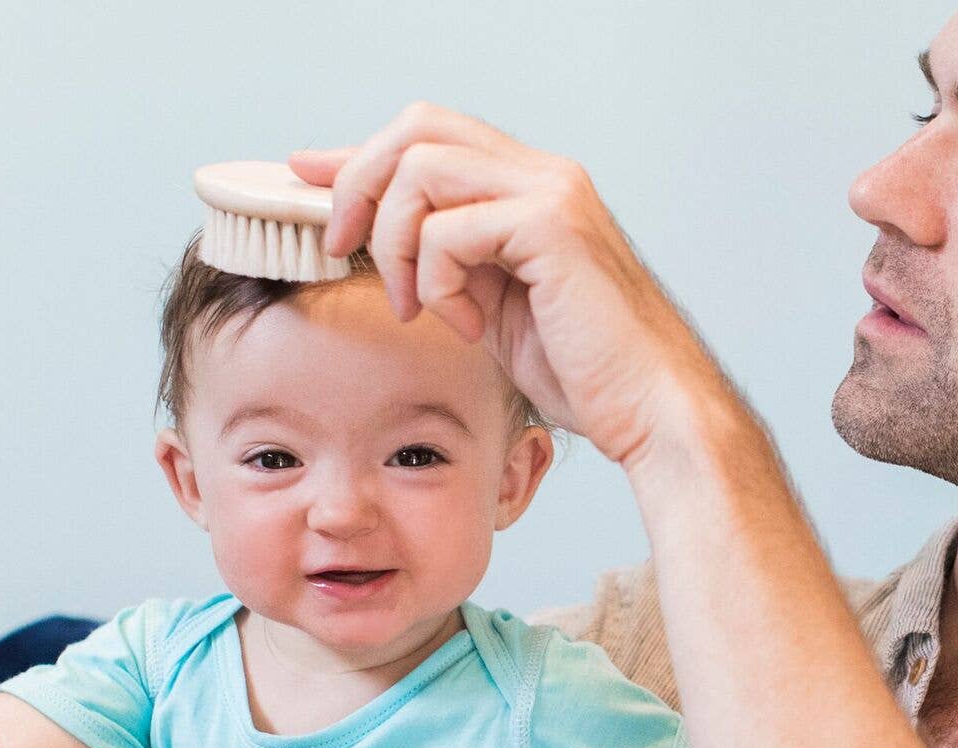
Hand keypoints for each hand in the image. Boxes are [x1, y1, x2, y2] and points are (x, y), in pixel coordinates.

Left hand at [290, 105, 722, 471]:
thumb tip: (387, 248)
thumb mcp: (496, 313)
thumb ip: (452, 269)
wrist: (650, 409)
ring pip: (421, 167)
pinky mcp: (552, 225)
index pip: (430, 139)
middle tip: (341, 247)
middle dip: (359, 182)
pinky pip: (449, 228)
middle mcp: (543, 175)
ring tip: (418, 308)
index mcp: (531, 191)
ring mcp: (551, 192)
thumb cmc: (586, 374)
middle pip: (418, 127)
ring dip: (395, 242)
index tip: (306, 179)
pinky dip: (437, 279)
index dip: (359, 156)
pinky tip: (464, 325)